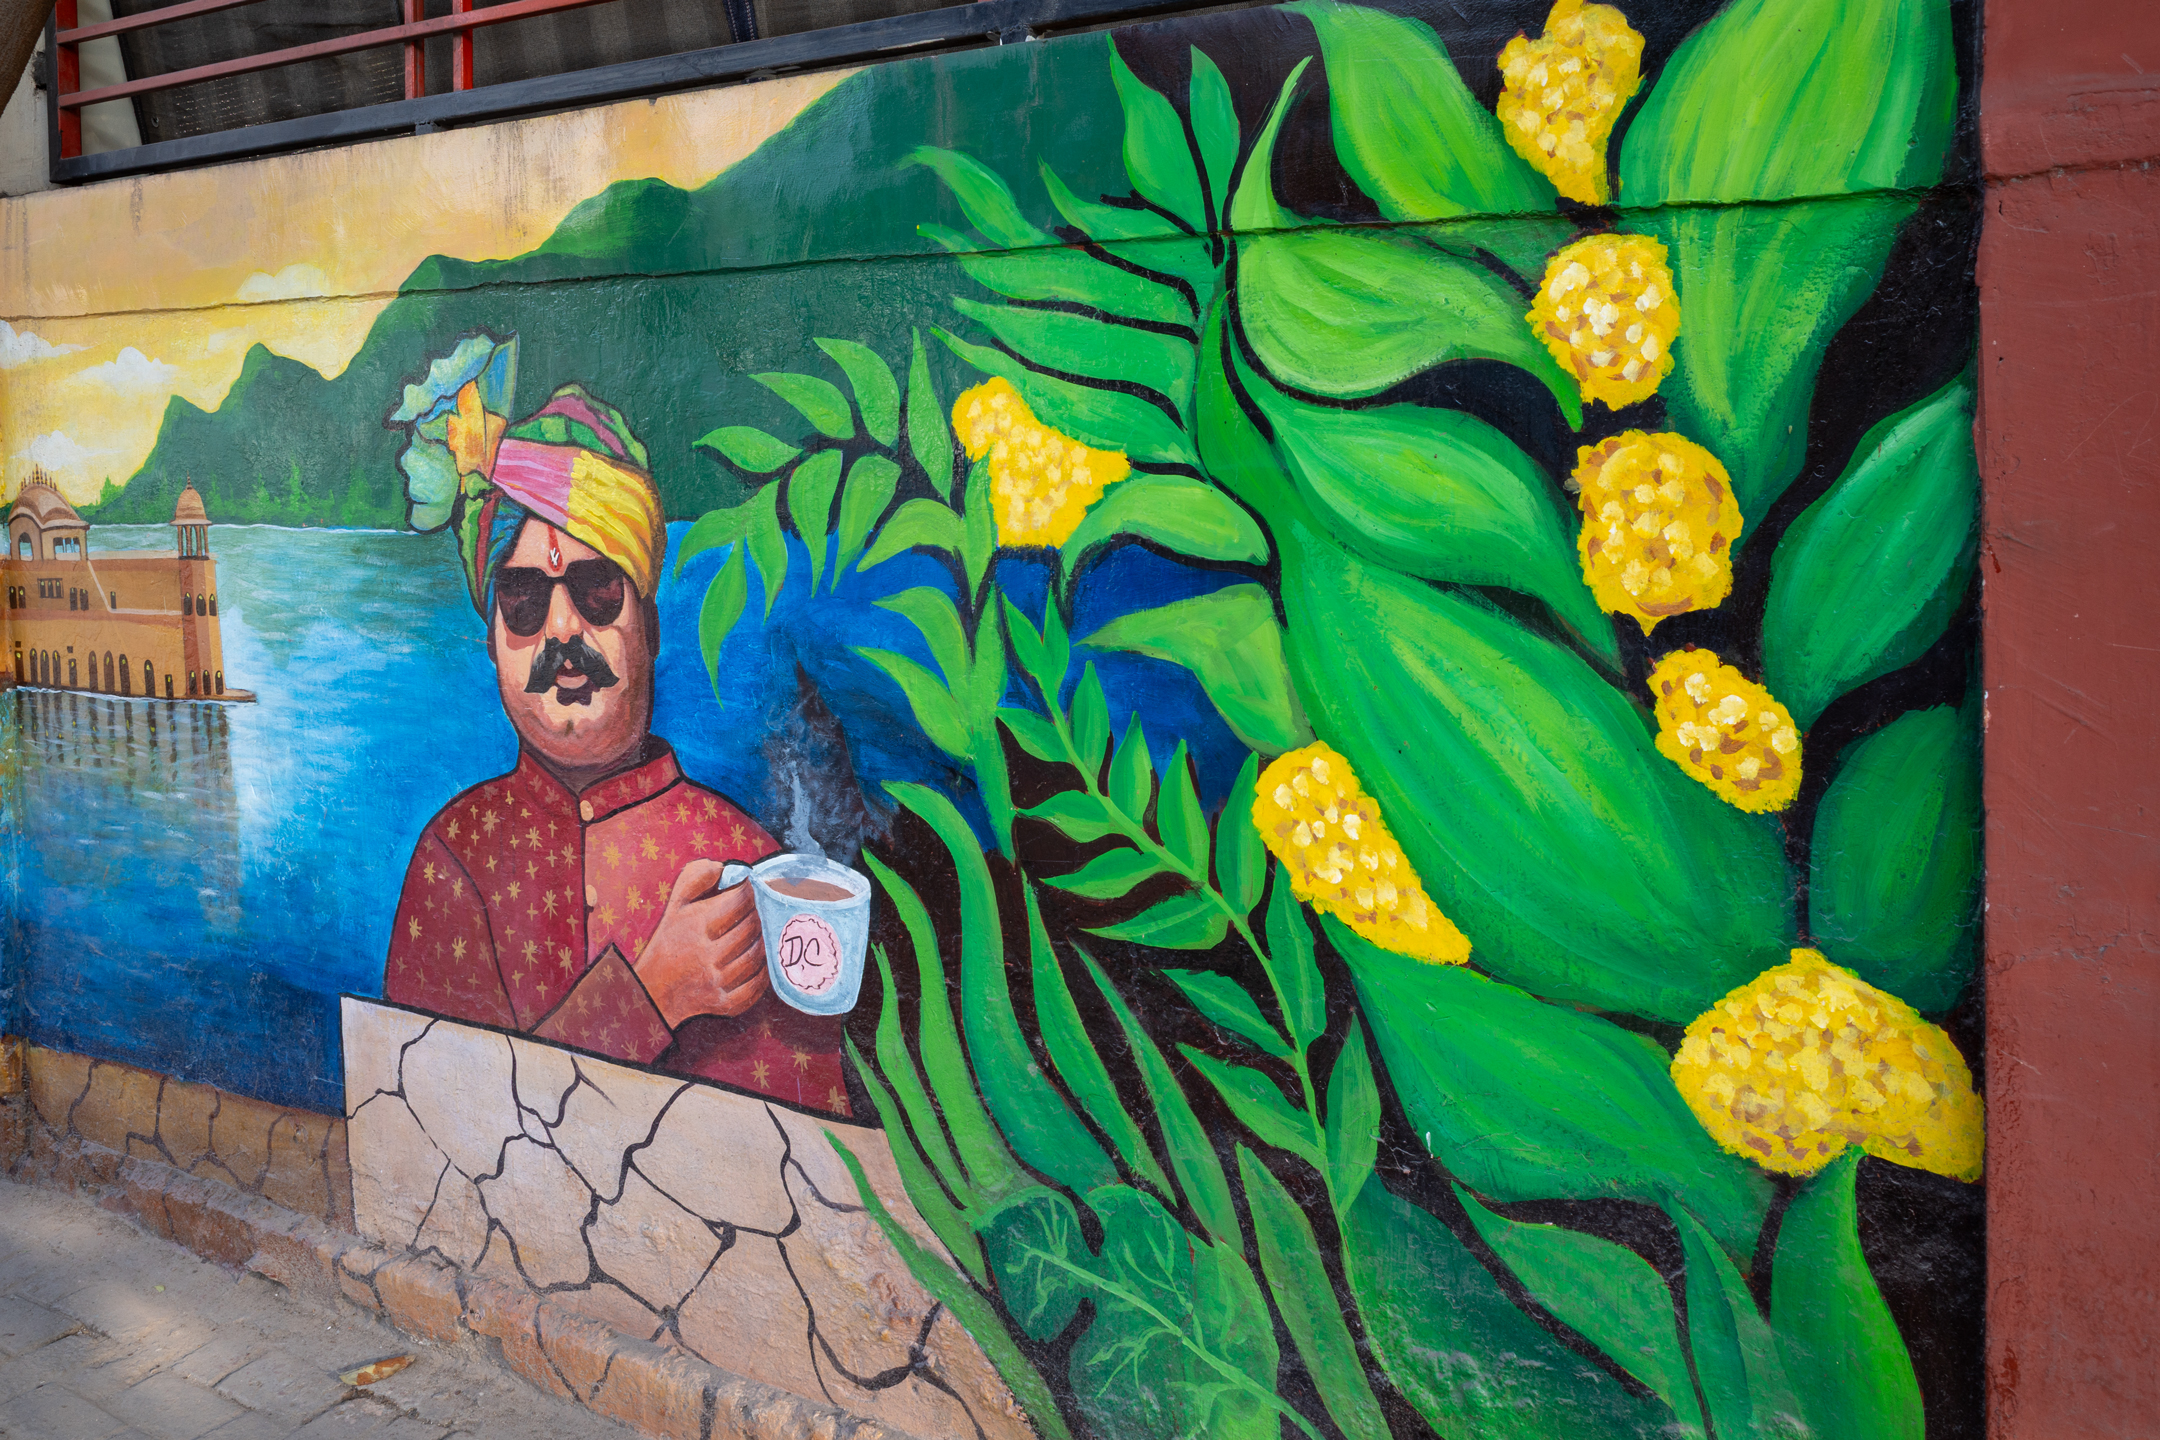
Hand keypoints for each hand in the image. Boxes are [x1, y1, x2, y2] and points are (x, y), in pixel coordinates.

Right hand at [633, 859, 769, 1026]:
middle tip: (757, 912)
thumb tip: (722, 866)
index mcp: (696, 926)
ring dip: (763, 942)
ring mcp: (718, 981)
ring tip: (757, 935)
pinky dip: (762, 972)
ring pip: (758, 955)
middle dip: (758, 915)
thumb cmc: (670, 941)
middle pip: (752, 927)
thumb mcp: (675, 906)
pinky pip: (758, 985)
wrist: (654, 992)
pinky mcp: (726, 1003)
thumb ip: (695, 878)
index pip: (740, 901)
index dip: (749, 891)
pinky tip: (757, 961)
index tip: (749, 890)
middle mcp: (707, 954)